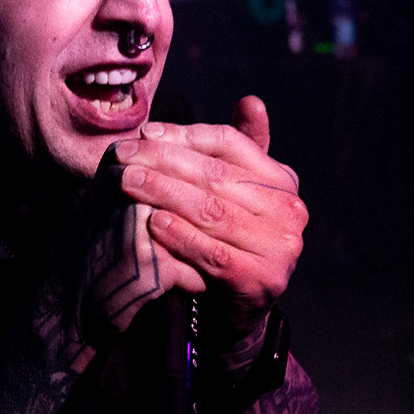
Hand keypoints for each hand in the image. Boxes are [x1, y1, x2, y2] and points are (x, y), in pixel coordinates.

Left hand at [113, 96, 306, 347]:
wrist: (233, 313)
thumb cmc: (225, 242)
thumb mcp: (233, 195)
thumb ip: (236, 152)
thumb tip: (252, 101)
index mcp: (284, 182)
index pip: (232, 145)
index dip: (187, 136)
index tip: (145, 134)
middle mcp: (290, 212)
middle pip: (217, 176)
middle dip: (164, 162)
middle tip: (123, 156)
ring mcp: (280, 249)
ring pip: (212, 212)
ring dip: (164, 193)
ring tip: (128, 182)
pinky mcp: (260, 280)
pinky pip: (212, 252)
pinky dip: (180, 235)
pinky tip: (151, 222)